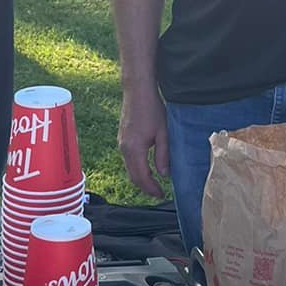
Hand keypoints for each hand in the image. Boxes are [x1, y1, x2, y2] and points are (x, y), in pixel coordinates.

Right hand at [119, 84, 169, 198]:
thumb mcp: (163, 133)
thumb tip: (164, 175)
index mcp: (134, 149)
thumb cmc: (152, 109)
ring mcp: (121, 143)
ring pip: (129, 168)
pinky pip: (128, 159)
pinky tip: (147, 166)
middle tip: (158, 192)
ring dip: (141, 178)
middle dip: (145, 187)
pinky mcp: (122, 138)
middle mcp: (124, 148)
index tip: (162, 195)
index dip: (151, 189)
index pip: (141, 177)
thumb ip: (163, 155)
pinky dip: (137, 167)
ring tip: (155, 182)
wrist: (137, 91)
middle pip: (132, 176)